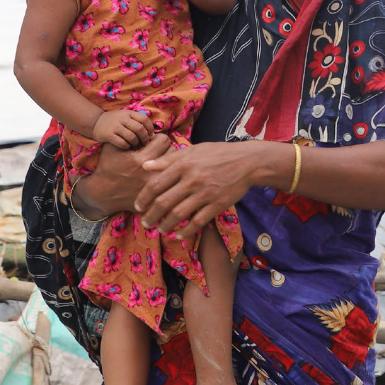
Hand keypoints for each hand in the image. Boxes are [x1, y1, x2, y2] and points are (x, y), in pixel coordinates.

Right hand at [73, 133, 173, 216]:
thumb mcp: (112, 146)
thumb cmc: (108, 167)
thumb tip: (148, 129)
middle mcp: (150, 173)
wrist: (103, 193)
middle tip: (158, 151)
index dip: (158, 138)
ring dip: (168, 161)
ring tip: (159, 161)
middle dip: (166, 148)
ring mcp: (155, 186)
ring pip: (174, 166)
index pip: (164, 140)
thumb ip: (129, 134)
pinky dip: (167, 174)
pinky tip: (159, 173)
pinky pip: (171, 180)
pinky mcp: (157, 195)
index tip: (152, 142)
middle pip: (173, 152)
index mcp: (141, 160)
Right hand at [90, 110, 154, 148]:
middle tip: (144, 143)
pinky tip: (126, 147)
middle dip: (144, 138)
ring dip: (136, 143)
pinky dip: (127, 146)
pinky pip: (122, 143)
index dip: (150, 128)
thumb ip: (136, 121)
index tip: (151, 135)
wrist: (95, 122)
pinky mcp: (108, 135)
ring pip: (132, 137)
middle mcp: (122, 118)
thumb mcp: (125, 116)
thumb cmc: (115, 121)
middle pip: (139, 129)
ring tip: (135, 146)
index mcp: (128, 113)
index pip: (144, 118)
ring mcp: (115, 126)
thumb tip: (152, 134)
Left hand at [134, 142, 259, 239]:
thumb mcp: (193, 150)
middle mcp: (192, 179)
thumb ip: (168, 159)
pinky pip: (197, 222)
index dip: (143, 198)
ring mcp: (205, 193)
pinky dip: (185, 231)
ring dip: (165, 225)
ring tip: (159, 230)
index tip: (137, 206)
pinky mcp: (217, 204)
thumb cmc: (218, 154)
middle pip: (164, 202)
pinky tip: (178, 235)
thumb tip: (144, 165)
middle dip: (151, 216)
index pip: (156, 184)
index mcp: (183, 164)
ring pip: (178, 214)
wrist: (247, 162)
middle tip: (145, 223)